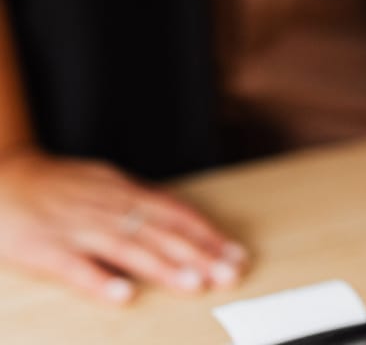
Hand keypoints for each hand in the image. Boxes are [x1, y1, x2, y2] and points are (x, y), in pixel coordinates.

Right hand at [0, 147, 248, 303]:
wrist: (4, 176)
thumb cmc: (59, 186)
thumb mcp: (106, 185)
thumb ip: (138, 203)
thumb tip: (177, 219)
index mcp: (125, 192)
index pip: (176, 213)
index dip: (207, 234)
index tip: (235, 254)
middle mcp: (109, 208)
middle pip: (162, 232)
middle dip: (200, 255)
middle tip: (230, 274)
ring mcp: (79, 228)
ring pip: (129, 248)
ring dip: (165, 267)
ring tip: (195, 284)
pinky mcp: (46, 250)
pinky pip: (76, 268)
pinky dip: (101, 281)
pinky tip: (124, 296)